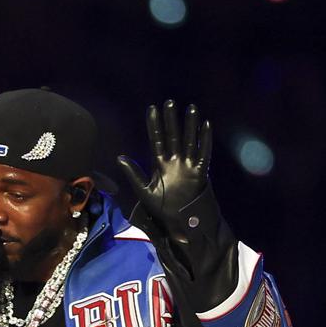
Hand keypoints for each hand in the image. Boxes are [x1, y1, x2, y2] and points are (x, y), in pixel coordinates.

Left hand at [113, 100, 219, 248]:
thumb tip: (119, 157)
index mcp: (160, 165)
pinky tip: (206, 125)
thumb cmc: (161, 209)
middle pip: (172, 136)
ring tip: (190, 108)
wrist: (179, 224)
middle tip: (169, 102)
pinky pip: (204, 153)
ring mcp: (188, 166)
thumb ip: (133, 174)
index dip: (154, 125)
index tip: (152, 109)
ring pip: (189, 141)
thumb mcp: (144, 192)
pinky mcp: (200, 172)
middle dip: (171, 120)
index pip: (156, 140)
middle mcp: (174, 162)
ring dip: (189, 125)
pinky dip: (205, 140)